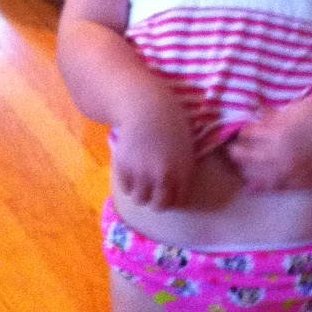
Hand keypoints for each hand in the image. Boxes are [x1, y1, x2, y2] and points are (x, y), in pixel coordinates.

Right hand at [112, 88, 194, 207]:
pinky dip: (128, 182)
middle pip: (159, 206)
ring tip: (141, 179)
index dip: (172, 197)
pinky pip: (126, 188)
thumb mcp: (187, 145)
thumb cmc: (169, 120)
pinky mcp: (124, 168)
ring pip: (140, 199)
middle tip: (153, 188)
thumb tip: (177, 188)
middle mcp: (163, 176)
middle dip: (156, 199)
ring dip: (141, 192)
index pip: (178, 200)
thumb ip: (183, 168)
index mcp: (183, 171)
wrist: (145, 106)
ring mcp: (142, 173)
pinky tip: (131, 169)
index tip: (167, 190)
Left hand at [225, 97, 311, 191]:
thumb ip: (275, 116)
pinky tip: (251, 186)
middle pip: (249, 158)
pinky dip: (262, 187)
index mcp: (281, 132)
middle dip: (236, 154)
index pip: (249, 135)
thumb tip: (256, 119)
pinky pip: (278, 188)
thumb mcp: (299, 108)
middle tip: (228, 151)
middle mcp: (284, 155)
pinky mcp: (306, 183)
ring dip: (246, 172)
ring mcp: (295, 172)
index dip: (240, 135)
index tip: (235, 134)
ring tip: (237, 168)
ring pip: (260, 176)